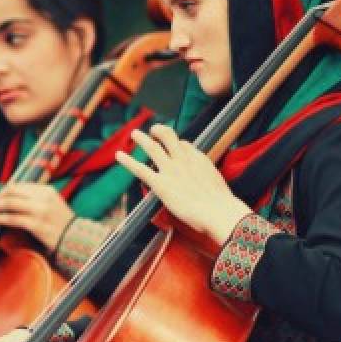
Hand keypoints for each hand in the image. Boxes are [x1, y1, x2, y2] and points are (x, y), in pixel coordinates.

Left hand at [0, 183, 74, 250]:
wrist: (75, 239)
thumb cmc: (61, 223)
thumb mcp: (52, 204)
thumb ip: (36, 198)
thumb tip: (12, 197)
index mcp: (46, 190)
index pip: (19, 186)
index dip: (5, 191)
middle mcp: (43, 197)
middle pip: (12, 192)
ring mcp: (40, 211)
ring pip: (10, 203)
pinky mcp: (36, 224)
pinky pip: (12, 218)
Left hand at [114, 125, 252, 243]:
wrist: (218, 211)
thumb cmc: (221, 205)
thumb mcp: (218, 185)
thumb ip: (208, 179)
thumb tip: (206, 184)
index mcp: (199, 158)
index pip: (185, 145)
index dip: (178, 145)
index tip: (175, 148)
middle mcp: (183, 159)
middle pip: (169, 137)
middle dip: (160, 131)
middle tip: (153, 130)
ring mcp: (171, 170)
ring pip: (152, 147)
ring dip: (142, 139)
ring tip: (134, 134)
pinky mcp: (160, 183)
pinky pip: (140, 169)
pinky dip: (128, 161)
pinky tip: (119, 156)